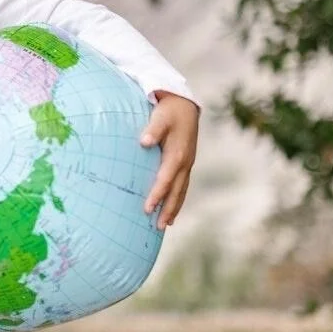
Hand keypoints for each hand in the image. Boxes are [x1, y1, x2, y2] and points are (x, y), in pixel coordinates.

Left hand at [140, 92, 199, 229]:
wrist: (185, 104)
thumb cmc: (169, 111)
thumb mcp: (160, 117)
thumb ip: (153, 130)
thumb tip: (144, 142)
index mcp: (177, 154)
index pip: (165, 180)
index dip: (156, 195)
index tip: (146, 208)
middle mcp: (185, 162)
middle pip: (176, 191)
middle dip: (167, 209)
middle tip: (158, 227)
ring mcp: (187, 164)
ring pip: (181, 191)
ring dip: (174, 208)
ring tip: (166, 224)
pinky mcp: (186, 163)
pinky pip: (183, 185)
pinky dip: (178, 198)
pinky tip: (173, 209)